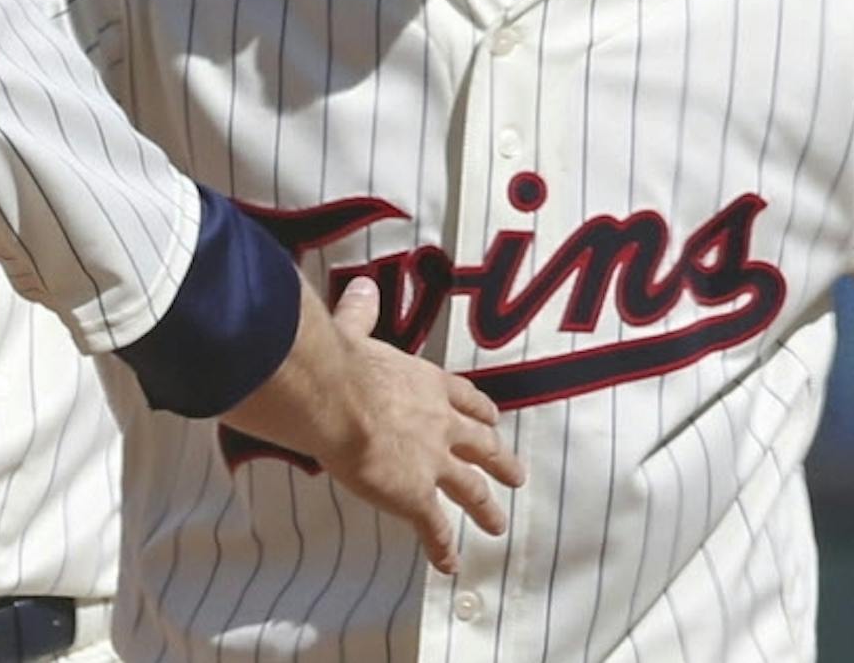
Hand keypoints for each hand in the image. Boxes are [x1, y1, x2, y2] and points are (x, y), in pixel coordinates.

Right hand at [309, 278, 526, 573]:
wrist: (336, 397)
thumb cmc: (341, 363)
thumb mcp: (355, 332)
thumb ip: (361, 314)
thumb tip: (361, 288)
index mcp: (427, 384)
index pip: (465, 399)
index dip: (480, 412)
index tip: (493, 419)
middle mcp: (440, 423)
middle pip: (481, 444)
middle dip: (500, 461)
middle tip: (518, 475)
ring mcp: (432, 461)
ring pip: (469, 488)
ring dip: (486, 507)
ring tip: (499, 524)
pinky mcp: (415, 495)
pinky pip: (434, 527)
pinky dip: (443, 547)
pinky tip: (450, 564)